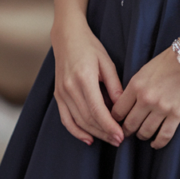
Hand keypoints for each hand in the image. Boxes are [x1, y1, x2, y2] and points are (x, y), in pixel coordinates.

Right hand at [52, 19, 123, 146]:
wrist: (67, 37)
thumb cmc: (90, 47)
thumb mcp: (107, 62)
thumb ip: (114, 86)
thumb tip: (122, 108)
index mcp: (84, 78)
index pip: (97, 110)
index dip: (109, 126)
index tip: (121, 136)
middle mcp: (70, 88)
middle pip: (88, 119)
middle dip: (104, 133)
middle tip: (119, 141)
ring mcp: (61, 93)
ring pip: (78, 121)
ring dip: (94, 133)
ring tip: (109, 140)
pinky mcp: (57, 95)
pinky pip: (66, 119)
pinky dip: (76, 131)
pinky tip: (88, 139)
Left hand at [111, 47, 179, 148]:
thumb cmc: (170, 60)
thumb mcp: (146, 69)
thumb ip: (135, 87)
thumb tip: (126, 103)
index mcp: (136, 85)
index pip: (117, 110)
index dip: (115, 120)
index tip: (116, 123)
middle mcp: (146, 98)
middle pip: (129, 124)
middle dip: (126, 131)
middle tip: (127, 133)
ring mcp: (162, 108)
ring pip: (145, 132)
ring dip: (142, 136)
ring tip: (143, 134)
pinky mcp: (177, 114)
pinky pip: (164, 135)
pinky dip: (158, 143)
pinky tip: (155, 144)